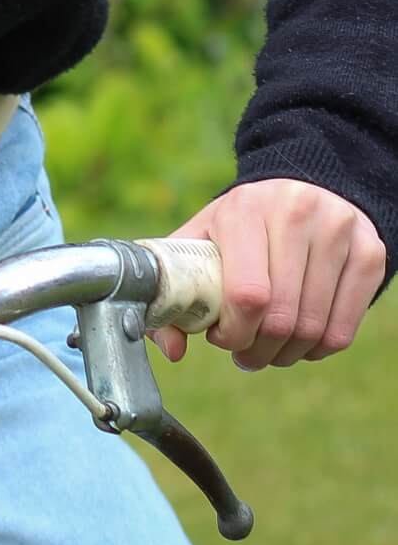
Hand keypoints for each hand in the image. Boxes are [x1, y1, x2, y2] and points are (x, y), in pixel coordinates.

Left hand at [147, 180, 385, 369]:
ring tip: (269, 349)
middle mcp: (296, 212)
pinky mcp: (370, 252)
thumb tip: (173, 349)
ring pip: (314, 329)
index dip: (233, 332)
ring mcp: (339, 230)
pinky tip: (299, 341)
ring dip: (286, 354)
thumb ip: (175, 289)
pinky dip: (318, 349)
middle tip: (244, 354)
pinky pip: (344, 330)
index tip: (221, 338)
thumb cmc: (240, 226)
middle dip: (257, 350)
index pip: (247, 294)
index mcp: (245, 209)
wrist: (299, 189)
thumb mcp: (200, 240)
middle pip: (281, 317)